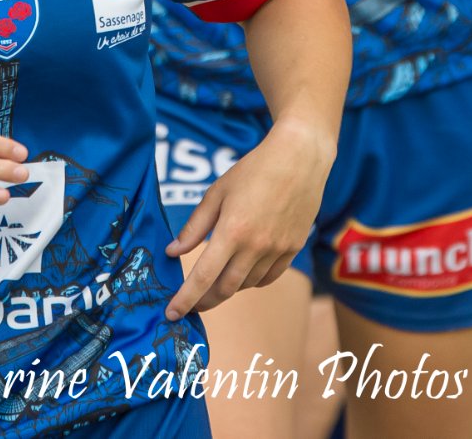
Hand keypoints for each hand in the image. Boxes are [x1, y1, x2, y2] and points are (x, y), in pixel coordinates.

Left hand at [164, 117, 333, 320]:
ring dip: (228, 288)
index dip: (185, 299)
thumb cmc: (254, 170)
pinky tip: (242, 273)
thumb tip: (172, 252)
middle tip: (191, 305)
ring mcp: (278, 250)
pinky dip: (251, 281)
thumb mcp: (217, 192)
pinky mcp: (294, 249)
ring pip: (247, 284)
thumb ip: (194, 226)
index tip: (171, 314)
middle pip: (225, 289)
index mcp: (232, 230)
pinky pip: (268, 277)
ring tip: (216, 281)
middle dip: (204, 302)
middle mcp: (256, 246)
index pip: (203, 277)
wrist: (300, 158)